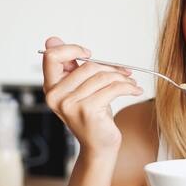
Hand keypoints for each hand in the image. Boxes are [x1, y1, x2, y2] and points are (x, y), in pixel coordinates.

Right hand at [42, 36, 141, 153]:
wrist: (99, 146)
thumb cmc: (92, 115)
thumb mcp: (79, 88)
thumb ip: (70, 66)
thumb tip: (52, 39)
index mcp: (51, 87)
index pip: (51, 56)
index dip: (71, 49)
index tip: (89, 54)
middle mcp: (56, 96)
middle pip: (87, 65)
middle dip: (110, 67)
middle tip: (124, 72)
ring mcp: (70, 104)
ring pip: (102, 76)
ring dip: (122, 77)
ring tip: (130, 82)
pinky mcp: (88, 110)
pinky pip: (113, 88)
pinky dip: (129, 87)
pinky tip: (135, 90)